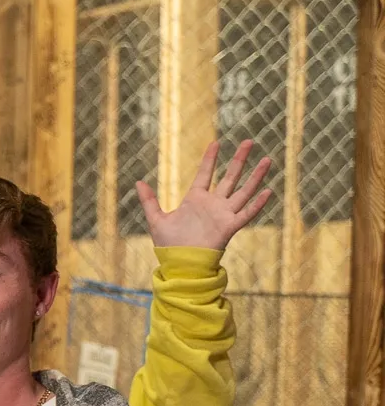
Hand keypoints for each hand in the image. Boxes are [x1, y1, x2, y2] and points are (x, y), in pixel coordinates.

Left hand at [137, 140, 272, 252]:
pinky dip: (257, 204)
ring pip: (243, 191)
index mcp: (195, 199)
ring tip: (267, 160)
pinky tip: (268, 191)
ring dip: (255, 176)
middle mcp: (212, 203)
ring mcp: (223, 214)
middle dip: (240, 159)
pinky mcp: (229, 227)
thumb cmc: (169, 245)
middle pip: (230, 177)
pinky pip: (246, 213)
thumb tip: (138, 182)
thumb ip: (149, 201)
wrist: (179, 263)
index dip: (210, 159)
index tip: (216, 143)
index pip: (205, 174)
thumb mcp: (156, 220)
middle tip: (249, 141)